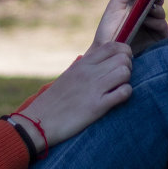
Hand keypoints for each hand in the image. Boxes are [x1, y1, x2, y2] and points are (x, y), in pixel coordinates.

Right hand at [15, 41, 133, 148]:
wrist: (38, 122)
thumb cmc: (53, 101)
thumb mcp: (68, 76)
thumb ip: (84, 67)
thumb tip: (98, 60)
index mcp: (83, 64)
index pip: (113, 46)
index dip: (124, 53)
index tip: (121, 63)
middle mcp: (89, 73)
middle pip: (123, 58)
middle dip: (128, 67)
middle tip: (122, 78)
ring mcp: (93, 89)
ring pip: (125, 72)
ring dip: (127, 80)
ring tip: (119, 88)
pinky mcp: (96, 107)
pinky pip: (123, 93)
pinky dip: (126, 94)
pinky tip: (118, 99)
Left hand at [94, 0, 167, 52]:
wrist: (108, 54)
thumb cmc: (108, 32)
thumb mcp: (114, 7)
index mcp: (135, 3)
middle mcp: (145, 12)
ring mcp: (152, 25)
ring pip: (161, 11)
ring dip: (156, 9)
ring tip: (147, 13)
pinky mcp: (158, 39)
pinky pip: (164, 26)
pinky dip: (158, 22)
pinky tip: (148, 22)